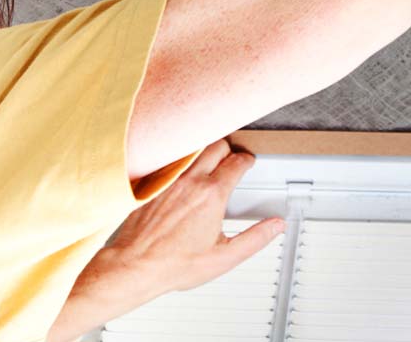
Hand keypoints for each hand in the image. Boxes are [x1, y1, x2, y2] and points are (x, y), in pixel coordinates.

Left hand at [47, 140, 284, 340]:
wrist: (135, 265)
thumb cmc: (174, 265)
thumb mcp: (224, 257)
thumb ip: (255, 239)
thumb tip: (274, 226)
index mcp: (211, 195)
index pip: (237, 162)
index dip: (247, 160)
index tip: (247, 164)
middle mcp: (190, 181)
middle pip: (216, 146)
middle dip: (228, 150)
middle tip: (231, 160)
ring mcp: (169, 180)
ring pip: (193, 150)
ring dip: (205, 152)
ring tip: (210, 163)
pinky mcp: (152, 184)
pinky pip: (171, 161)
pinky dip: (182, 162)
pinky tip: (183, 174)